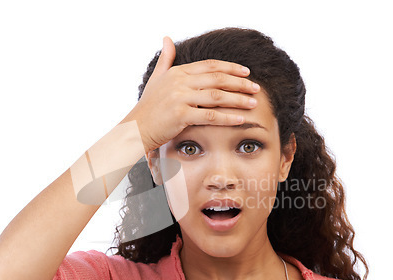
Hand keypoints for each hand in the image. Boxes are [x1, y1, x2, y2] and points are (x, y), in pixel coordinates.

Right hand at [124, 36, 260, 152]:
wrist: (136, 128)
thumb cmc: (148, 106)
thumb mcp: (156, 79)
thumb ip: (165, 58)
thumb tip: (167, 38)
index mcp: (178, 72)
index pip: (210, 66)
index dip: (230, 68)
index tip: (246, 72)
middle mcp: (180, 82)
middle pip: (217, 79)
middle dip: (240, 83)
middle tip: (256, 88)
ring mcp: (180, 98)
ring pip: (217, 96)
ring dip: (238, 99)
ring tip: (253, 103)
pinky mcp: (181, 115)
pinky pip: (210, 115)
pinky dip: (228, 117)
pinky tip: (240, 119)